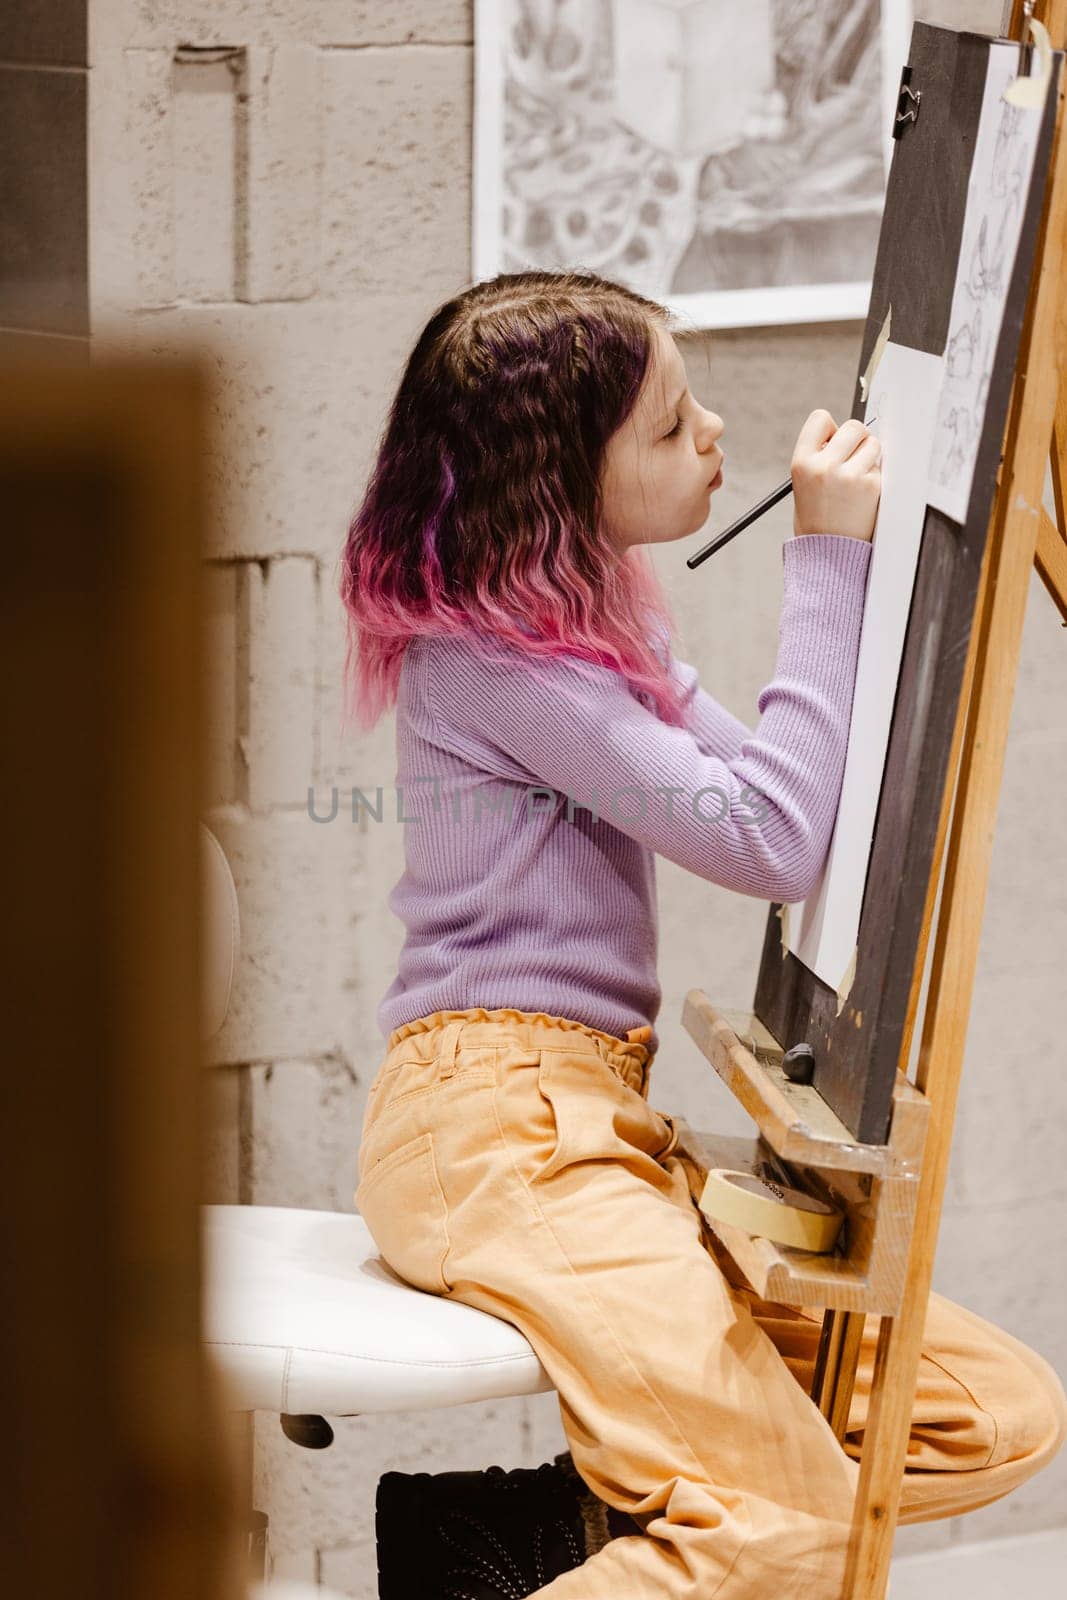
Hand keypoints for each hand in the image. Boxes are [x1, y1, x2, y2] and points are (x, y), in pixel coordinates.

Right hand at [790, 409, 881, 542]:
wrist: (826, 553)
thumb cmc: (816, 516)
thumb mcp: (804, 481)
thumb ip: (820, 454)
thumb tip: (846, 432)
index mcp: (802, 462)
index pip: (820, 418)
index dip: (830, 429)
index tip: (833, 442)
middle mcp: (824, 465)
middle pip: (853, 426)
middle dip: (856, 439)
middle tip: (852, 457)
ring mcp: (849, 475)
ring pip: (872, 443)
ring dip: (869, 456)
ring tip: (857, 477)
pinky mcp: (871, 486)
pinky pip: (880, 466)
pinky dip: (875, 476)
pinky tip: (863, 494)